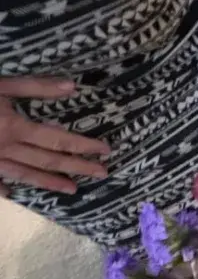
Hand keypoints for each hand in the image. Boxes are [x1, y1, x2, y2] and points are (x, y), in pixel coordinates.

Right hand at [0, 77, 111, 197]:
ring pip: (25, 175)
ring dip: (50, 183)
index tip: (106, 150)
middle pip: (48, 161)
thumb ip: (35, 86)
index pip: (58, 140)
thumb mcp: (2, 84)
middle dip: (77, 167)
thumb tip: (72, 87)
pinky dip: (4, 188)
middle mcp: (7, 149)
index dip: (84, 145)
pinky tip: (15, 193)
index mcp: (15, 128)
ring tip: (72, 189)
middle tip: (102, 173)